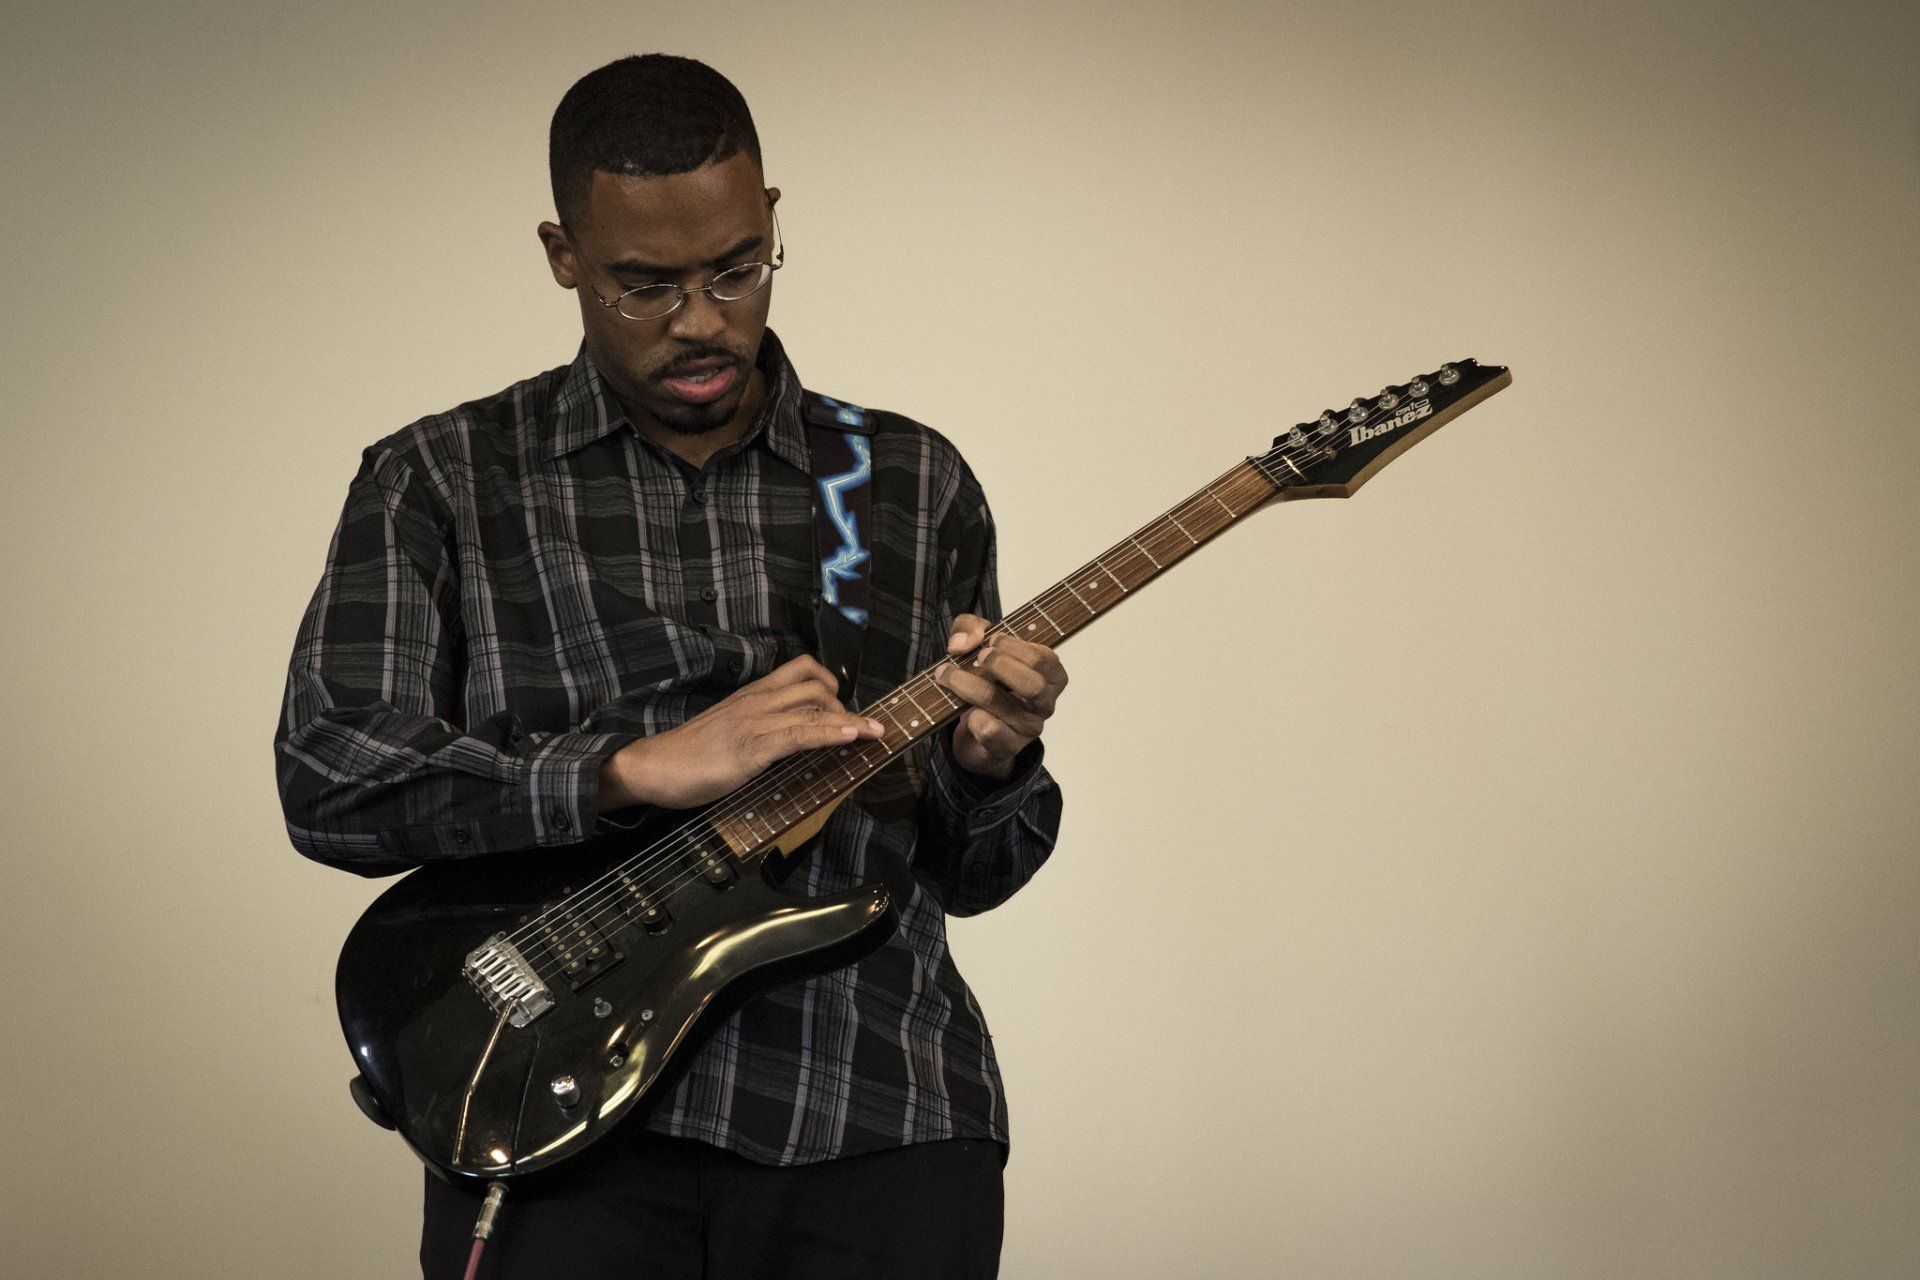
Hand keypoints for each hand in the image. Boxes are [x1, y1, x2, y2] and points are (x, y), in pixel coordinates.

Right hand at [600, 656, 884, 809]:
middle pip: (815, 685)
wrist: (654, 766)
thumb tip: (791, 741)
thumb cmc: (690, 755)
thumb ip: (759, 728)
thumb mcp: (730, 731)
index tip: (849, 705)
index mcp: (752, 694)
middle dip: (846, 706)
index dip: (831, 682)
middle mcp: (757, 701)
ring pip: (813, 707)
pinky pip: (799, 734)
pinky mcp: (751, 748)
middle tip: (856, 731)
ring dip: (851, 721)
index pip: (801, 670)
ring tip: (876, 733)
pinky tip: (852, 737)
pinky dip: (831, 734)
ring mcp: (755, 722)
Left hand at [934, 613, 1067, 781]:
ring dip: (968, 684)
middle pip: (1033, 685)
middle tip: (979, 656)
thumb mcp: (980, 645)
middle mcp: (1045, 704)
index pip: (1044, 659)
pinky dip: (972, 716)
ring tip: (946, 674)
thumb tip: (960, 644)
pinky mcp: (1008, 747)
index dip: (1016, 646)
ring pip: (1001, 704)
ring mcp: (1028, 728)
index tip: (992, 639)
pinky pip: (989, 730)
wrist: (977, 732)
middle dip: (1001, 665)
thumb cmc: (988, 681)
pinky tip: (965, 711)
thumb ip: (971, 629)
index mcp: (1050, 677)